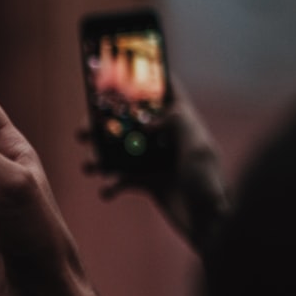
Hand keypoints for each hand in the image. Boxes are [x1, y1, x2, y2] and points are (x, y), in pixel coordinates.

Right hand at [79, 74, 230, 252]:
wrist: (210, 226)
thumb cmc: (211, 186)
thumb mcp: (199, 148)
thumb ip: (178, 124)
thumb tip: (150, 119)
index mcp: (182, 123)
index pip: (163, 92)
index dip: (145, 78)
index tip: (121, 69)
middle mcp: (165, 139)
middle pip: (130, 122)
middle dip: (105, 124)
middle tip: (84, 128)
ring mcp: (154, 160)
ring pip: (119, 151)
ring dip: (100, 156)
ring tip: (89, 164)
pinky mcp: (147, 183)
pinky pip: (121, 180)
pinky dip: (110, 185)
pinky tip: (108, 191)